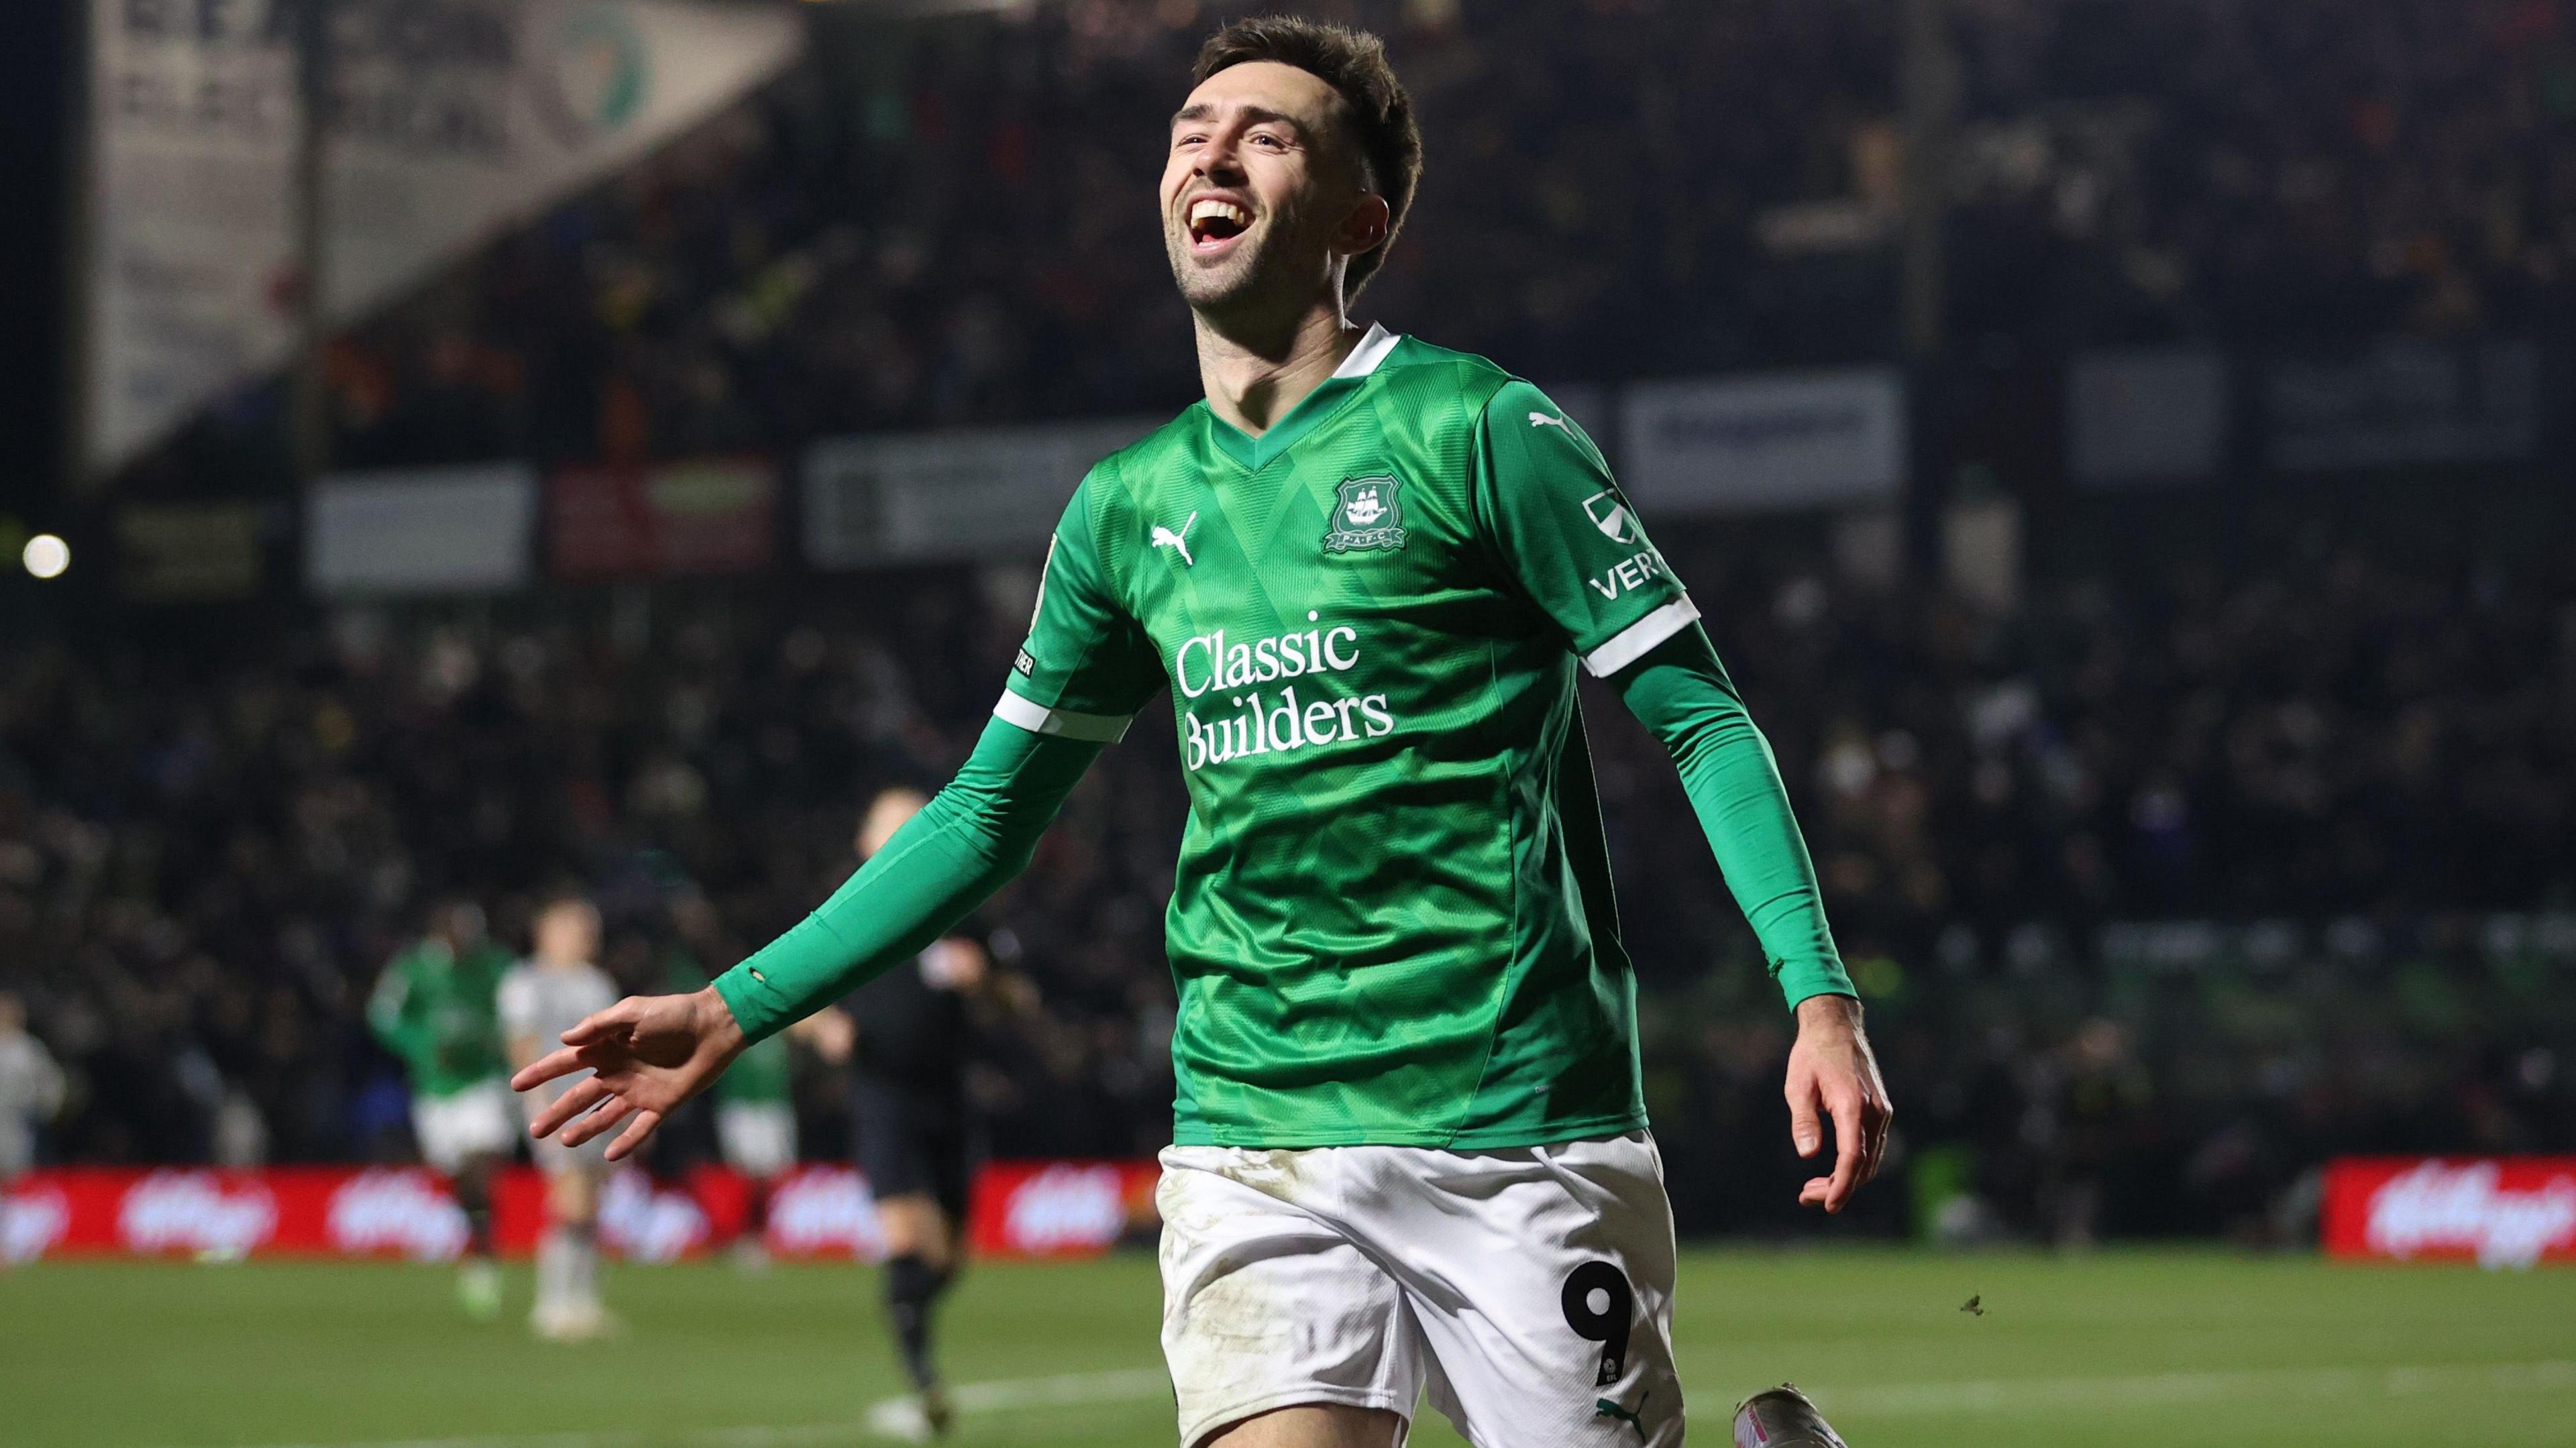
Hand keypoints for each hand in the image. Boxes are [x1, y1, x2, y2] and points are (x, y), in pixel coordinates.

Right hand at [510, 987, 747, 1161]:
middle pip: (579, 1097)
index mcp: (606, 1049)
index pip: (566, 1063)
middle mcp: (617, 1073)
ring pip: (603, 1116)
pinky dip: (626, 1142)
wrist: (715, 1027)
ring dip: (584, 1129)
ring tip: (565, 1142)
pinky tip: (609, 1155)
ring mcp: (638, 1091)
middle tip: (534, 1131)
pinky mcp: (661, 1104)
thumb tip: (565, 1039)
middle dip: (556, 1113)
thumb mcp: (633, 1012)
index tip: (516, 1085)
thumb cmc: (674, 1013)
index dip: (541, 1073)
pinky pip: (640, 1128)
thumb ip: (599, 1025)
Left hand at [1784, 993, 1892, 1213]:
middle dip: (1838, 1187)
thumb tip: (1808, 1154)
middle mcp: (1874, 1112)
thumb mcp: (1798, 1086)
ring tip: (1812, 1188)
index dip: (1841, 1186)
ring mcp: (1881, 1111)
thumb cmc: (1812, 1055)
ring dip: (1846, 1179)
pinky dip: (1856, 1164)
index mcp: (1852, 1106)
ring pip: (1870, 1160)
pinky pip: (1872, 1147)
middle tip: (1805, 1196)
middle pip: (1863, 1165)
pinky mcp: (1880, 1110)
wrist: (1837, 1027)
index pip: (1852, 1158)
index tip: (1828, 1206)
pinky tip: (1832, 1169)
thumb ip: (1804, 1121)